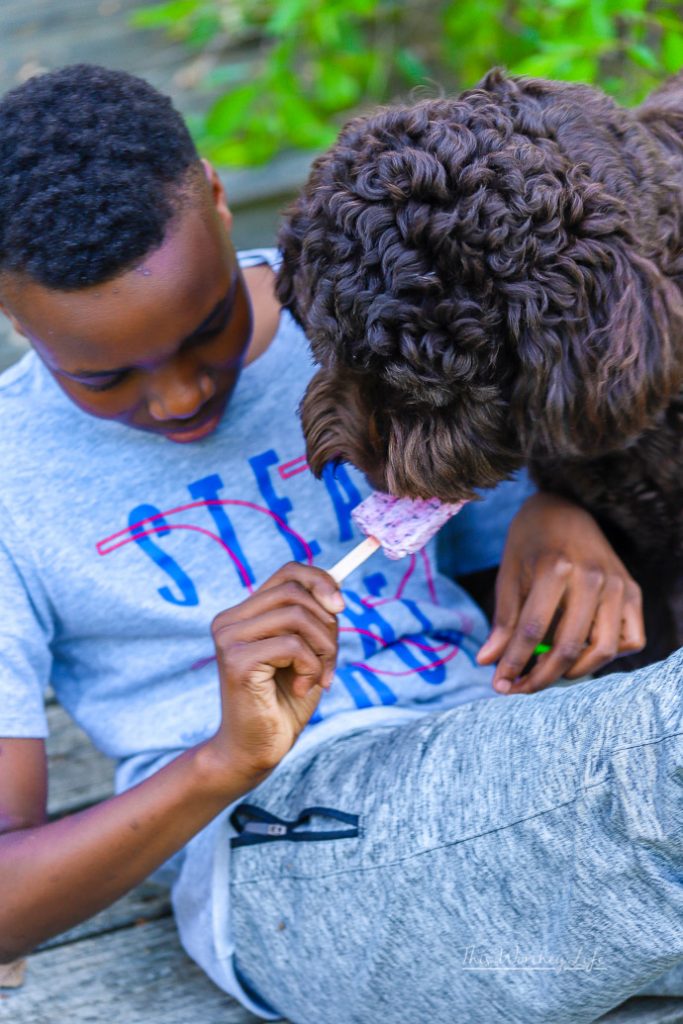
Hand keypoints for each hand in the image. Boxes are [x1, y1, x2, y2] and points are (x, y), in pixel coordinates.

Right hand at [203, 562, 342, 787]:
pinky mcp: (236, 661)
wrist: (256, 750)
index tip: (340, 606)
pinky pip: (293, 646)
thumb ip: (315, 621)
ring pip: (297, 616)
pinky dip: (311, 667)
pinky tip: (303, 688)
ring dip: (323, 648)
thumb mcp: (307, 653)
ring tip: (319, 678)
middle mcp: (229, 621)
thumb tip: (337, 593)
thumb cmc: (284, 702)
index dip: (320, 580)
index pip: (288, 572)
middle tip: (329, 661)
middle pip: (295, 592)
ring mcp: (229, 639)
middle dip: (327, 625)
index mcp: (243, 614)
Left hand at [476, 492, 644, 693]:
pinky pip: (630, 639)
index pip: (533, 630)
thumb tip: (486, 663)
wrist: (564, 506)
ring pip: (603, 650)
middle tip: (518, 688)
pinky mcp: (632, 591)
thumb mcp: (509, 574)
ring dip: (573, 672)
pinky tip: (581, 653)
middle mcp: (592, 577)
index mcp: (556, 568)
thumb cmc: (530, 541)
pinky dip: (607, 656)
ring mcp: (618, 585)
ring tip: (547, 673)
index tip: (498, 684)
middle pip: (568, 647)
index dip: (513, 662)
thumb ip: (503, 620)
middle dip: (539, 677)